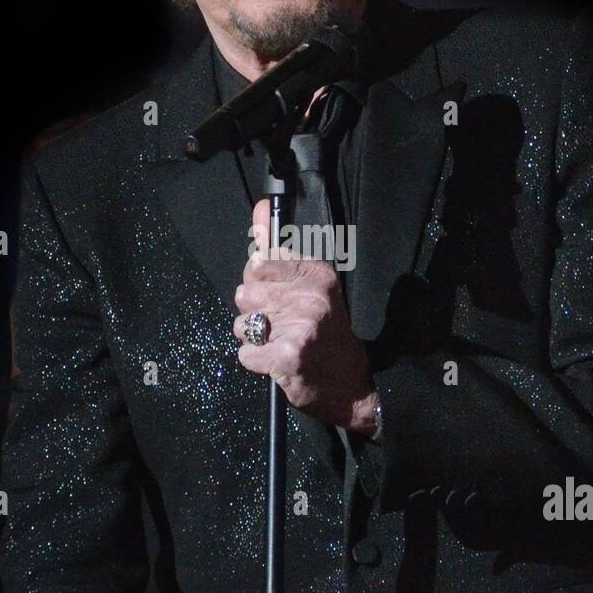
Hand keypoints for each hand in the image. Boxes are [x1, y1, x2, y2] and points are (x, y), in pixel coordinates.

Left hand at [233, 198, 379, 434]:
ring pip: (242, 324)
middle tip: (283, 325)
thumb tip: (261, 206)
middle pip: (246, 293)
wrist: (350, 385)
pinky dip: (256, 361)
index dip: (261, 283)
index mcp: (317, 274)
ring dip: (255, 338)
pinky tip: (277, 362)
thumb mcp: (311, 287)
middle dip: (256, 312)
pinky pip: (246, 353)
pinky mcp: (287, 356)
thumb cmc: (326, 334)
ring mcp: (300, 326)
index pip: (260, 262)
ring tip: (280, 343)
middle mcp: (310, 296)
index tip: (280, 296)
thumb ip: (279, 249)